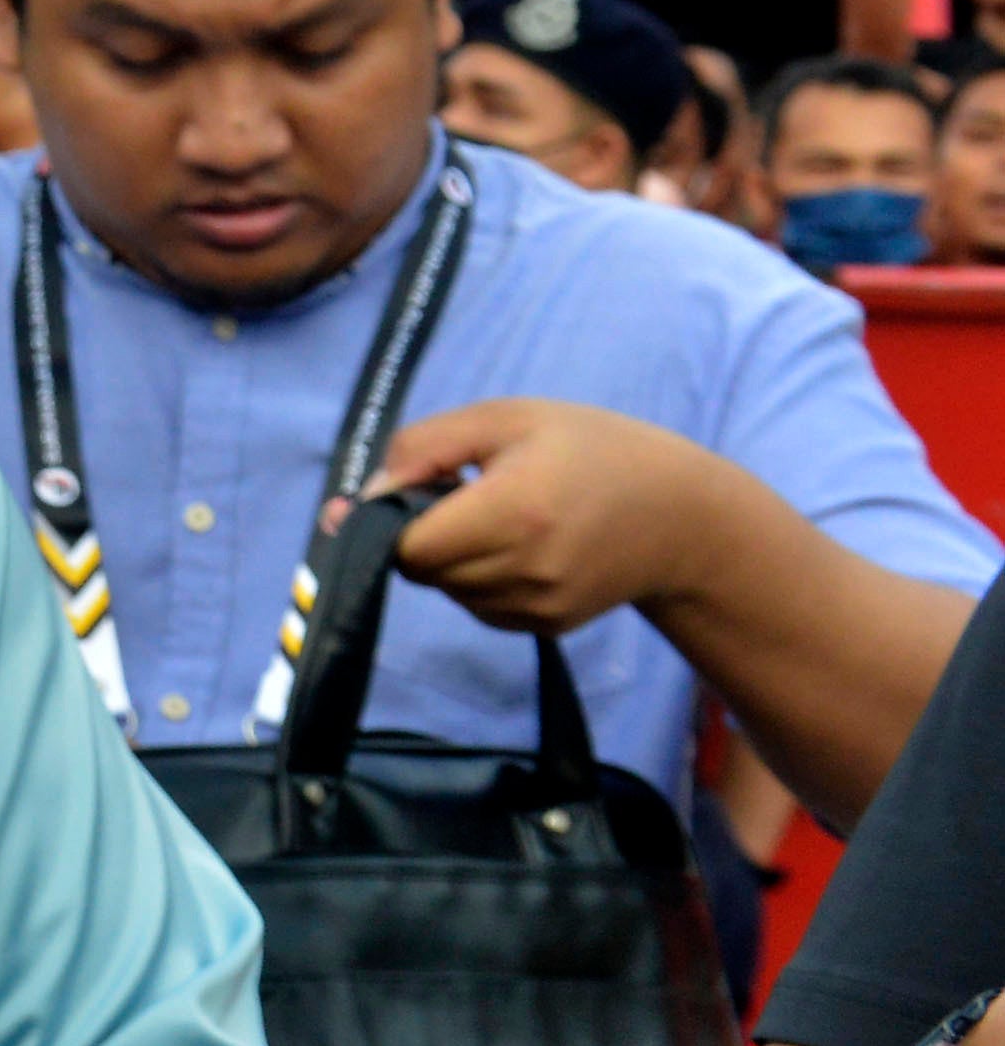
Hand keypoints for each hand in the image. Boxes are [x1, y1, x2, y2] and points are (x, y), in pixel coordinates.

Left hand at [373, 395, 734, 635]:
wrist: (683, 514)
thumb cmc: (592, 450)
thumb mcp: (508, 418)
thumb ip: (424, 448)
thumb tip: (362, 498)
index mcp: (514, 512)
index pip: (407, 546)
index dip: (397, 518)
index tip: (422, 488)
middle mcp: (525, 570)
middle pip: (422, 570)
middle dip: (424, 534)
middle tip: (468, 493)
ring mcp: (538, 606)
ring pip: (448, 590)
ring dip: (453, 557)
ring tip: (503, 515)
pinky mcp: (547, 626)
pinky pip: (479, 606)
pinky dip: (480, 579)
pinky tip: (521, 544)